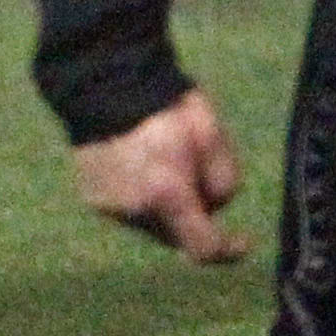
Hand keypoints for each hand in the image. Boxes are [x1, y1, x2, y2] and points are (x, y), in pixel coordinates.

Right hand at [70, 89, 250, 264]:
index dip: (227, 251)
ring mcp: (109, 206)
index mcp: (167, 195)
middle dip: (191, 220)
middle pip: (174, 236)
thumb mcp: (213, 137)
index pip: (202, 247)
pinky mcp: (91, 197)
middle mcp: (135, 211)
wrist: (106, 83)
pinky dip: (138, 199)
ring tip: (164, 172)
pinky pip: (125, 210)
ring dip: (162, 210)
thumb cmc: (167, 107)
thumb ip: (224, 181)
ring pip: (149, 223)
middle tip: (197, 184)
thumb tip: (213, 204)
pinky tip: (139, 169)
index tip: (243, 241)